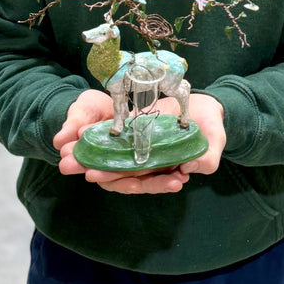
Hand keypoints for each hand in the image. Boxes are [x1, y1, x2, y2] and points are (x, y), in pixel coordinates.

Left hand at [54, 91, 224, 194]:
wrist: (208, 104)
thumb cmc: (213, 126)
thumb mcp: (215, 142)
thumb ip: (207, 158)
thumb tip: (188, 168)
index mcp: (164, 169)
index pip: (139, 179)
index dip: (117, 178)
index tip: (95, 174)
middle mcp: (149, 159)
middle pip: (119, 168)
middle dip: (94, 167)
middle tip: (70, 165)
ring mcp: (141, 142)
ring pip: (113, 152)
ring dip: (91, 152)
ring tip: (68, 150)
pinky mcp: (136, 124)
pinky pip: (115, 130)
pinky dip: (98, 131)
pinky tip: (80, 130)